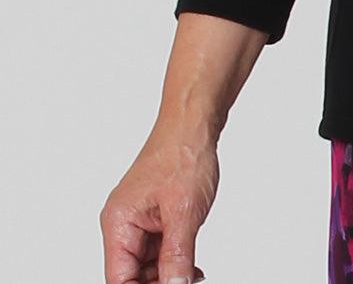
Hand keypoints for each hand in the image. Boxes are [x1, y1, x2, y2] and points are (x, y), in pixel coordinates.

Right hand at [100, 119, 217, 282]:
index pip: (119, 278)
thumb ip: (177, 257)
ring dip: (167, 272)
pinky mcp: (153, 215)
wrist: (195, 123)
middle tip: (184, 282)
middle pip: (131, 274)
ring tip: (191, 274)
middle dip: (157, 281)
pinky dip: (173, 259)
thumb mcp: (184, 213)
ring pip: (146, 264)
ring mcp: (138, 219)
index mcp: (118, 222)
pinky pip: (158, 249)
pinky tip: (191, 265)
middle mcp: (123, 223)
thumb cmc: (183, 154)